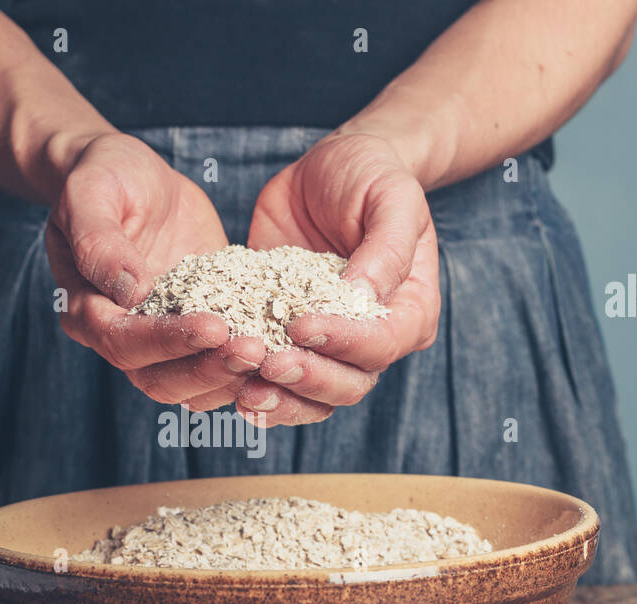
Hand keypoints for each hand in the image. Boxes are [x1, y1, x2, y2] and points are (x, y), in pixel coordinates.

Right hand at [45, 133, 265, 410]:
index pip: (123, 343)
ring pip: (192, 383)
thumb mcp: (92, 195)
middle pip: (160, 379)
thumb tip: (130, 291)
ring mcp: (162, 336)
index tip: (213, 326)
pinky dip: (249, 363)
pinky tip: (284, 348)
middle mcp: (123, 335)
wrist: (131, 174)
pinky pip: (220, 359)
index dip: (167, 340)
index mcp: (88, 310)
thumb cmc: (103, 177)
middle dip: (207, 369)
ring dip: (231, 376)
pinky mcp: (198, 326)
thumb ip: (100, 243)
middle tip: (254, 350)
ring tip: (273, 353)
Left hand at [242, 131, 439, 425]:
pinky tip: (226, 378)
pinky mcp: (289, 338)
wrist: (329, 171)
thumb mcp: (392, 197)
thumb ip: (386, 248)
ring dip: (279, 398)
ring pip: (312, 397)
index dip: (343, 343)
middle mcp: (373, 339)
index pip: (380, 345)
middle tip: (268, 363)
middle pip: (348, 384)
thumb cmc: (372, 176)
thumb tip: (363, 295)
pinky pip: (277, 379)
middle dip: (307, 379)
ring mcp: (330, 345)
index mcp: (410, 312)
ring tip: (244, 388)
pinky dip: (255, 385)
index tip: (302, 326)